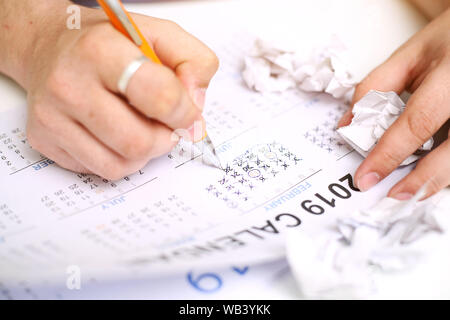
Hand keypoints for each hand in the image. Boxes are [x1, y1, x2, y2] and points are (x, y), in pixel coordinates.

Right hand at [14, 3, 217, 179]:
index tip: (188, 114)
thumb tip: (195, 108)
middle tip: (163, 123)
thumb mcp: (159, 34)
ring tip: (139, 126)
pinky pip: (100, 170)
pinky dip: (119, 159)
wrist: (49, 48)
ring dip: (144, 153)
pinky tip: (115, 134)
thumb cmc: (108, 44)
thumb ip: (194, 63)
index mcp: (101, 49)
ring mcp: (51, 116)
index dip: (184, 112)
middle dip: (164, 138)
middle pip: (139, 142)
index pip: (160, 96)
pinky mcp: (45, 140)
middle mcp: (69, 84)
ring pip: (121, 165)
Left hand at [338, 8, 449, 199]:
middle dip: (423, 179)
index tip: (366, 177)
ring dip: (438, 179)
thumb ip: (376, 86)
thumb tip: (349, 124)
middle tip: (394, 195)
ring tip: (411, 191)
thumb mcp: (409, 55)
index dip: (389, 154)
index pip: (417, 122)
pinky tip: (430, 176)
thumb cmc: (447, 42)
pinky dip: (447, 169)